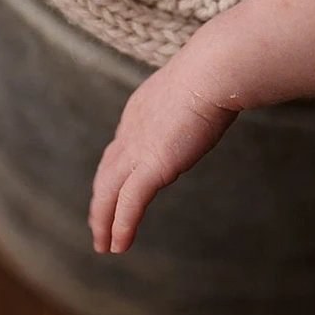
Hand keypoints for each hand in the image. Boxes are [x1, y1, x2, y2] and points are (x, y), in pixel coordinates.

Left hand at [89, 61, 238, 253]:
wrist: (212, 69)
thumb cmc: (215, 70)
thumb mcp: (198, 86)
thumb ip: (197, 98)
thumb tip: (217, 96)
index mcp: (139, 109)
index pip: (119, 146)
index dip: (113, 170)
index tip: (113, 187)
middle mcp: (131, 129)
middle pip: (106, 172)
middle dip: (100, 201)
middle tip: (98, 225)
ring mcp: (138, 147)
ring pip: (108, 192)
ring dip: (103, 220)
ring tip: (103, 244)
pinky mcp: (152, 165)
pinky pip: (129, 203)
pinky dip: (122, 226)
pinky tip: (120, 245)